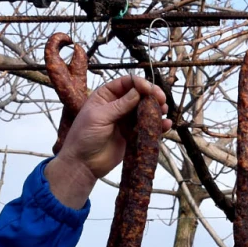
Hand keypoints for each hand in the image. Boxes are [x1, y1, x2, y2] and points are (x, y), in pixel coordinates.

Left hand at [44, 75, 172, 207]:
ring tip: (164, 111)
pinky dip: (157, 125)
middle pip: (139, 95)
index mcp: (105, 96)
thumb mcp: (99, 117)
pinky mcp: (131, 134)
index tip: (149, 90)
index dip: (139, 84)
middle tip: (162, 100)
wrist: (83, 163)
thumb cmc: (84, 137)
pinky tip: (165, 125)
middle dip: (151, 95)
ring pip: (145, 110)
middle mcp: (117, 105)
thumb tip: (138, 92)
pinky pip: (147, 126)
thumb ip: (119, 105)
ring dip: (156, 109)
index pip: (126, 83)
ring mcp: (125, 120)